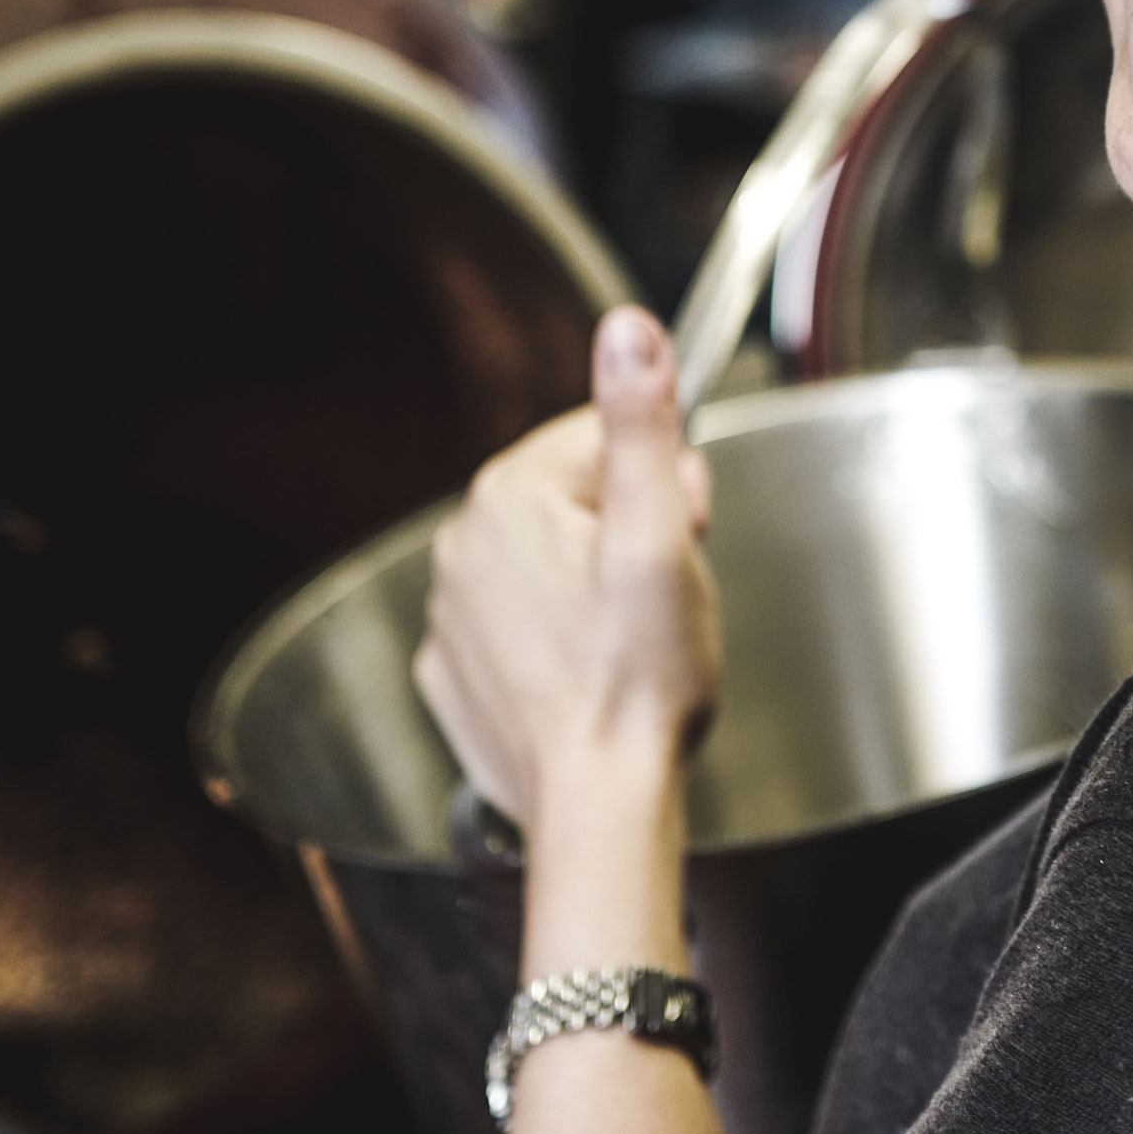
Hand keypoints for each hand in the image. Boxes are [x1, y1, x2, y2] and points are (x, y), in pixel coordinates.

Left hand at [416, 307, 720, 832]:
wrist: (597, 803)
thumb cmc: (639, 679)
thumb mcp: (660, 536)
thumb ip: (641, 423)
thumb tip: (627, 330)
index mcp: (511, 495)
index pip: (603, 438)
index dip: (662, 483)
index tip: (683, 534)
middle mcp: (463, 543)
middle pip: (573, 496)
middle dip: (629, 532)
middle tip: (663, 597)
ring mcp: (449, 610)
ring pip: (545, 560)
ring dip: (591, 584)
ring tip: (630, 642)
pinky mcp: (452, 670)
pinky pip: (513, 623)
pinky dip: (551, 638)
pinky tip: (589, 673)